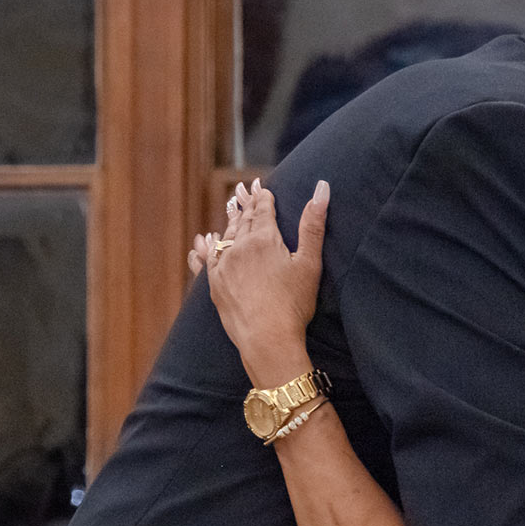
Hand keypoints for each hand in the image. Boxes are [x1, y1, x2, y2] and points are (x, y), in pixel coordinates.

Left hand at [194, 179, 329, 386]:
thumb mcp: (310, 263)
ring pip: (226, 237)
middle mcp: (239, 247)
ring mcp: (223, 266)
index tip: (262, 186)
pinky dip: (205, 247)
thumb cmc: (293, 303)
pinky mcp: (214, 285)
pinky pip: (206, 259)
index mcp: (264, 239)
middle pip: (243, 220)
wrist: (266, 338)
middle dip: (245, 205)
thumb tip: (321, 187)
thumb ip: (313, 224)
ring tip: (230, 209)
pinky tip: (203, 242)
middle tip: (242, 191)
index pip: (264, 210)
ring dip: (229, 222)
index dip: (264, 197)